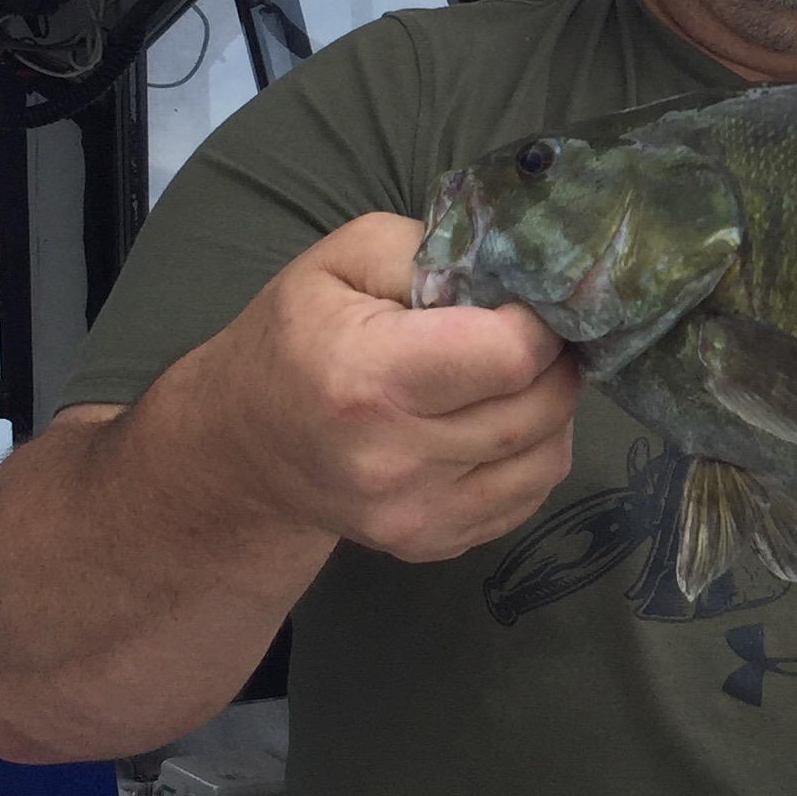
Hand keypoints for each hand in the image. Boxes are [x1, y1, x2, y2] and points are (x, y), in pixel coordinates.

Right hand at [177, 211, 582, 562]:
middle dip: (554, 362)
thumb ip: (433, 251)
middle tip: (530, 336)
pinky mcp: (430, 544)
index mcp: (369, 377)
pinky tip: (493, 424)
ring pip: (548, 458)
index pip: (511, 356)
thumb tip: (513, 275)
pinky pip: (528, 497)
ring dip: (550, 411)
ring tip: (511, 380)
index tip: (523, 304)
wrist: (242, 447)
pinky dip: (530, 455)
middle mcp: (393, 459)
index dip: (537, 322)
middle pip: (540, 408)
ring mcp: (413, 514)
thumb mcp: (344, 258)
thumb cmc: (296, 338)